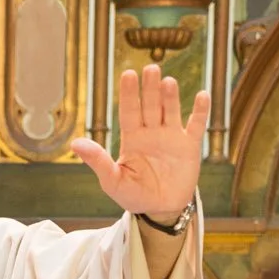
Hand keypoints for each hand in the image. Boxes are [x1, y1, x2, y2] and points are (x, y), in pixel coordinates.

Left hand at [71, 66, 208, 220]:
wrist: (160, 210)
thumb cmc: (133, 195)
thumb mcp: (112, 181)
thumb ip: (97, 161)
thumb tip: (75, 143)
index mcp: (132, 138)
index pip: (129, 111)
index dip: (129, 94)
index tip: (128, 74)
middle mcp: (152, 132)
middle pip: (150, 105)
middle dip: (150, 88)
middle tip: (150, 68)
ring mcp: (172, 137)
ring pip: (170, 111)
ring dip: (170, 97)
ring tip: (168, 82)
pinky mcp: (190, 146)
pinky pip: (196, 126)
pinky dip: (200, 112)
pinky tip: (203, 96)